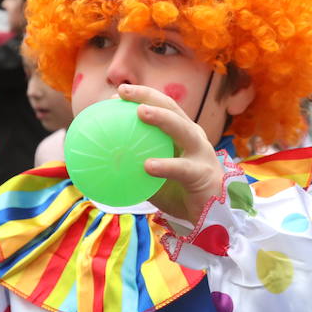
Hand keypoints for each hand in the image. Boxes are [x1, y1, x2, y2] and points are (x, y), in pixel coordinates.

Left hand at [119, 83, 224, 223]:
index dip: (141, 95)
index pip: (161, 107)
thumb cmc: (179, 195)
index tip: (116, 94)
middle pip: (172, 108)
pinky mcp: (203, 174)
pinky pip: (182, 168)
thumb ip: (135, 166)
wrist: (210, 219)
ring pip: (182, 129)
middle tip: (123, 91)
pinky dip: (165, 165)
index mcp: (182, 134)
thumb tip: (101, 161)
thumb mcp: (153, 178)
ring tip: (140, 112)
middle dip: (147, 96)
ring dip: (162, 118)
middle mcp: (194, 137)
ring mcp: (201, 153)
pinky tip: (147, 166)